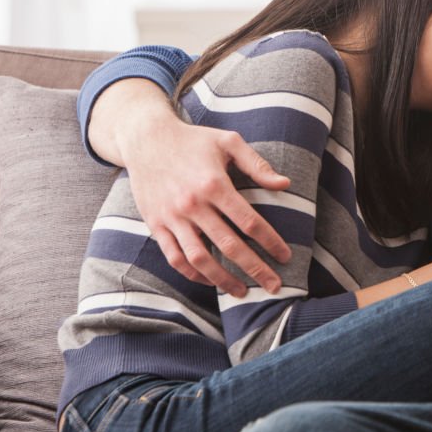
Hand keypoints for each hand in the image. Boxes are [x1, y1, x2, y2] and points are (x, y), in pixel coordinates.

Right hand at [118, 115, 292, 296]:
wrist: (145, 138)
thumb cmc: (194, 140)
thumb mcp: (228, 142)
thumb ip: (257, 165)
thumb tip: (285, 184)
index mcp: (214, 184)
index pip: (249, 222)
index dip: (270, 242)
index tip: (285, 256)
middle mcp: (192, 204)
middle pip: (229, 246)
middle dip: (255, 269)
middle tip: (274, 286)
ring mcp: (172, 217)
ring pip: (200, 259)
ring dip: (223, 280)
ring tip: (242, 292)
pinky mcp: (156, 225)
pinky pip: (175, 257)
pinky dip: (193, 274)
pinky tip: (211, 280)